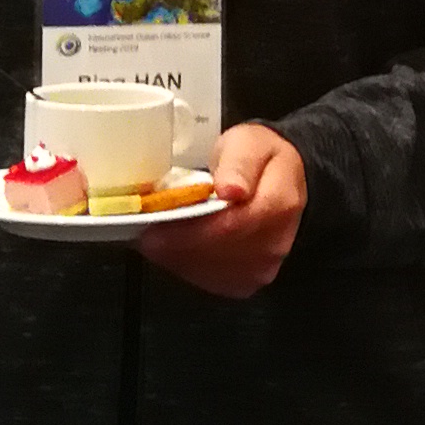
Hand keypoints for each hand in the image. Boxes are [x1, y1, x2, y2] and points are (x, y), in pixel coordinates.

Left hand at [142, 124, 306, 295]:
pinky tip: (176, 248)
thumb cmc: (255, 157)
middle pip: (216, 253)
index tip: (156, 226)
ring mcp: (263, 267)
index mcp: (278, 203)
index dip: (188, 230)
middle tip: (146, 233)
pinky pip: (209, 281)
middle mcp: (275, 242)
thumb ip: (239, 163)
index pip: (229, 226)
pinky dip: (186, 267)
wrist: (276, 178)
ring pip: (208, 272)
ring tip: (157, 237)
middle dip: (176, 244)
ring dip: (177, 257)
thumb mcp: (247, 143)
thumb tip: (231, 189)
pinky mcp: (247, 281)